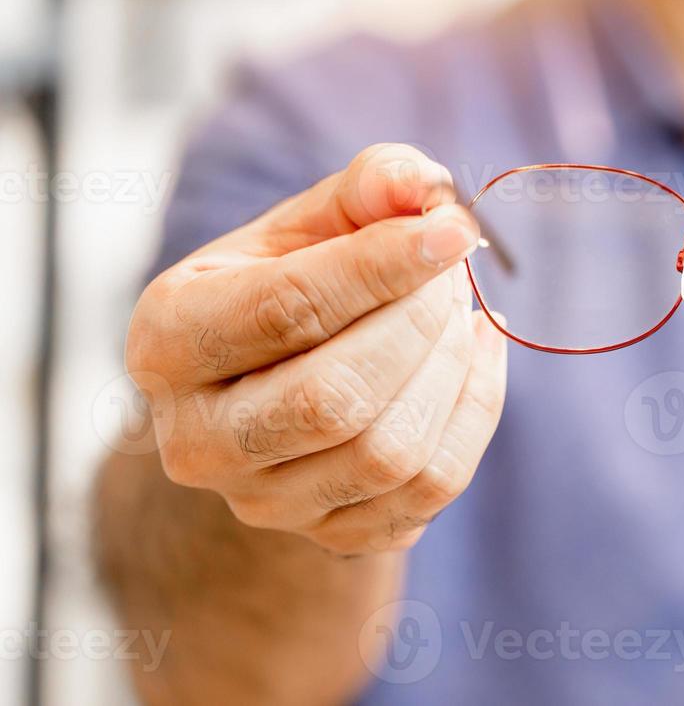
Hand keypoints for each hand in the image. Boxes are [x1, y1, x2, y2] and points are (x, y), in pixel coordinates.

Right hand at [125, 144, 505, 554]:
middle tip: (452, 274)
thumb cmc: (295, 285)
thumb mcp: (313, 221)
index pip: (286, 308)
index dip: (382, 265)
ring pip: (390, 452)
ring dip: (452, 367)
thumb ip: (371, 185)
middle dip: (419, 323)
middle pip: (336, 397)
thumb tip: (424, 188)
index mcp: (169, 339)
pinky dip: (476, 410)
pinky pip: (433, 487)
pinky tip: (476, 354)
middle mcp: (197, 439)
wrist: (277, 391)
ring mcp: (263, 503)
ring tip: (460, 310)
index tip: (453, 230)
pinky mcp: (333, 537)